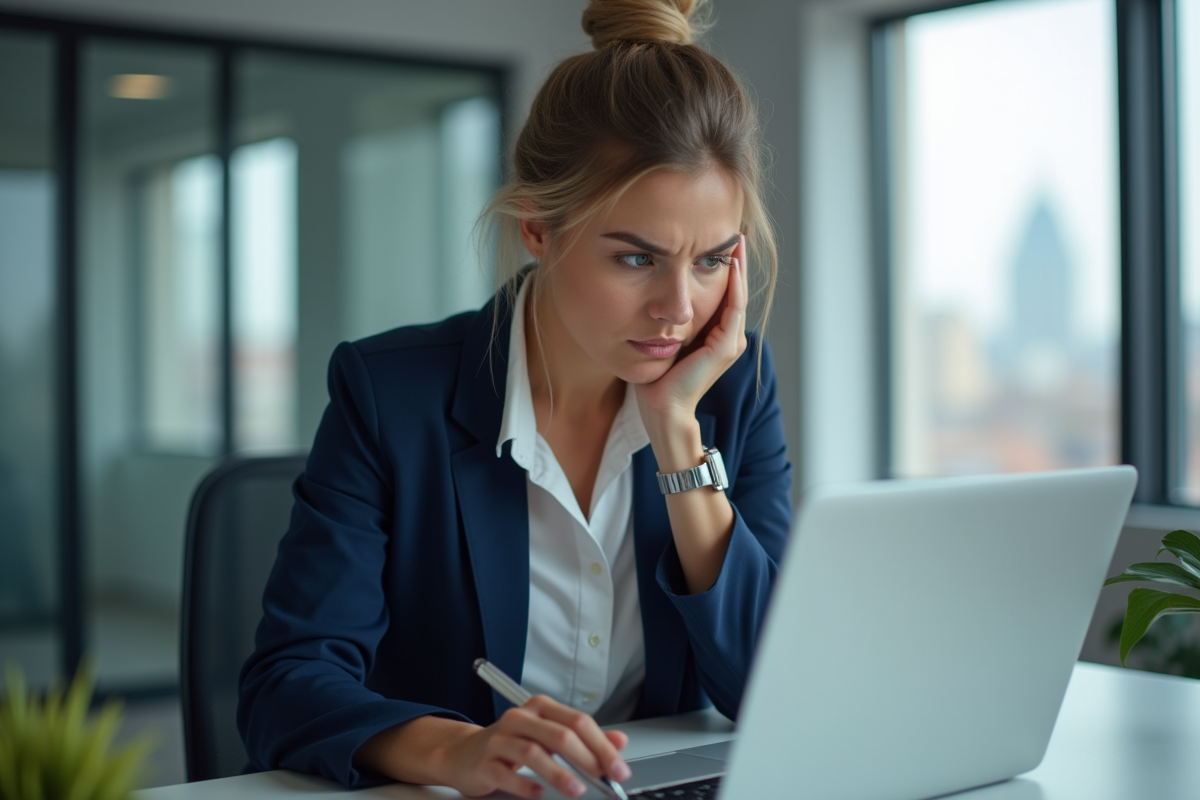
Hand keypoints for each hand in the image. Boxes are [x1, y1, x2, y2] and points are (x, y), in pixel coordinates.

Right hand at [441, 695, 630, 798]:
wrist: (464, 754)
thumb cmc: (511, 744)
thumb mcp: (550, 736)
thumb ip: (585, 739)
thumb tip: (619, 741)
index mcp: (541, 708)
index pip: (579, 722)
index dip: (602, 746)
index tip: (618, 769)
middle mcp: (521, 718)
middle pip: (560, 735)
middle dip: (588, 760)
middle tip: (605, 780)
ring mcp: (500, 739)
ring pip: (534, 752)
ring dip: (560, 774)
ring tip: (576, 790)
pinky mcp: (484, 762)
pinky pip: (506, 773)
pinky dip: (525, 784)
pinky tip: (539, 793)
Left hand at [635, 234, 747, 438]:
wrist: (662, 408)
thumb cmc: (657, 379)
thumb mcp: (664, 339)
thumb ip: (669, 320)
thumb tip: (655, 295)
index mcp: (716, 336)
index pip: (725, 293)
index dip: (724, 267)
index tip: (717, 239)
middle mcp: (728, 338)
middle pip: (736, 290)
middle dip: (735, 260)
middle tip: (734, 230)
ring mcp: (729, 343)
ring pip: (737, 294)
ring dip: (738, 266)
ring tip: (735, 239)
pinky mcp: (724, 347)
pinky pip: (732, 307)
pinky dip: (733, 284)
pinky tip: (729, 263)